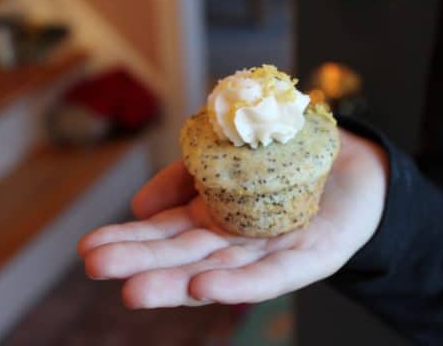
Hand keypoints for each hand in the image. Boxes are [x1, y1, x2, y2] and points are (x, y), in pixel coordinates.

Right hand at [78, 130, 387, 307]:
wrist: (353, 158)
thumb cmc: (287, 155)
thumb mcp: (225, 155)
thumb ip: (186, 175)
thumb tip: (138, 206)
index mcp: (217, 218)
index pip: (168, 234)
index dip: (130, 240)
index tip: (88, 249)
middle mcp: (239, 240)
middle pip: (186, 255)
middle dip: (142, 263)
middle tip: (97, 266)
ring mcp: (273, 252)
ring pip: (221, 269)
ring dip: (177, 281)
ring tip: (133, 289)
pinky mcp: (312, 257)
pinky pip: (275, 273)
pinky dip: (240, 284)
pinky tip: (205, 285)